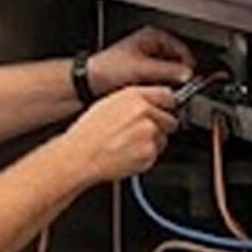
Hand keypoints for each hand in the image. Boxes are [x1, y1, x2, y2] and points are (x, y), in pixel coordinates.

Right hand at [58, 87, 180, 185]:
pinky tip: (128, 153)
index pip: (168, 96)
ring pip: (163, 138)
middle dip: (160, 126)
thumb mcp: (109, 103)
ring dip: (152, 142)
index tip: (165, 109)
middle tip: (141, 132)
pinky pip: (155, 154)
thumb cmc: (88, 132)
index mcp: (135, 97)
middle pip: (170, 119)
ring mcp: (149, 134)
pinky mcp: (149, 153)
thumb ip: (135, 101)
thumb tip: (151, 103)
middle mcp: (145, 113)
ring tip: (129, 144)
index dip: (167, 105)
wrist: (81, 155)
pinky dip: (145, 156)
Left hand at [86, 25, 194, 97]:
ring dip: (169, 81)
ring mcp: (148, 59)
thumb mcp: (141, 68)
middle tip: (180, 86)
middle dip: (178, 74)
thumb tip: (187, 74)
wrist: (89, 81)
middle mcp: (151, 45)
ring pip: (169, 71)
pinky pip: (160, 79)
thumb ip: (166, 70)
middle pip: (177, 60)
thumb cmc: (107, 68)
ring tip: (167, 89)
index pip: (181, 48)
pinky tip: (157, 91)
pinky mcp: (143, 72)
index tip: (191, 78)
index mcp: (152, 36)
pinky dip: (161, 85)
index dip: (188, 63)